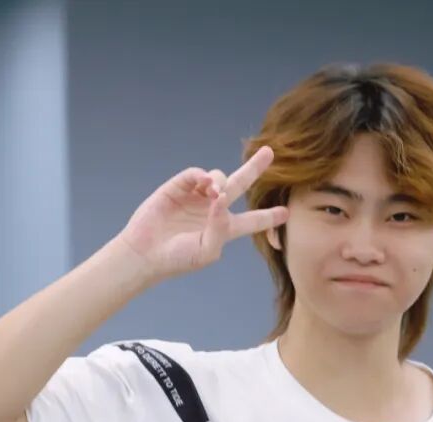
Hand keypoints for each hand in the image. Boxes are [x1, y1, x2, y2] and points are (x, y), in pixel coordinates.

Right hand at [116, 145, 288, 282]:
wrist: (146, 252)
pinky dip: (202, 176)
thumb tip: (222, 197)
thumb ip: (220, 226)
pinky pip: (196, 174)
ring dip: (221, 180)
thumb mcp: (207, 250)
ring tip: (213, 192)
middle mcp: (214, 209)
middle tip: (269, 152)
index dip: (268, 217)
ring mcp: (196, 196)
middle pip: (240, 185)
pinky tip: (204, 185)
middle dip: (254, 168)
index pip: (252, 221)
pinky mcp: (179, 187)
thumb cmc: (178, 258)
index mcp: (224, 228)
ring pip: (219, 177)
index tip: (286, 212)